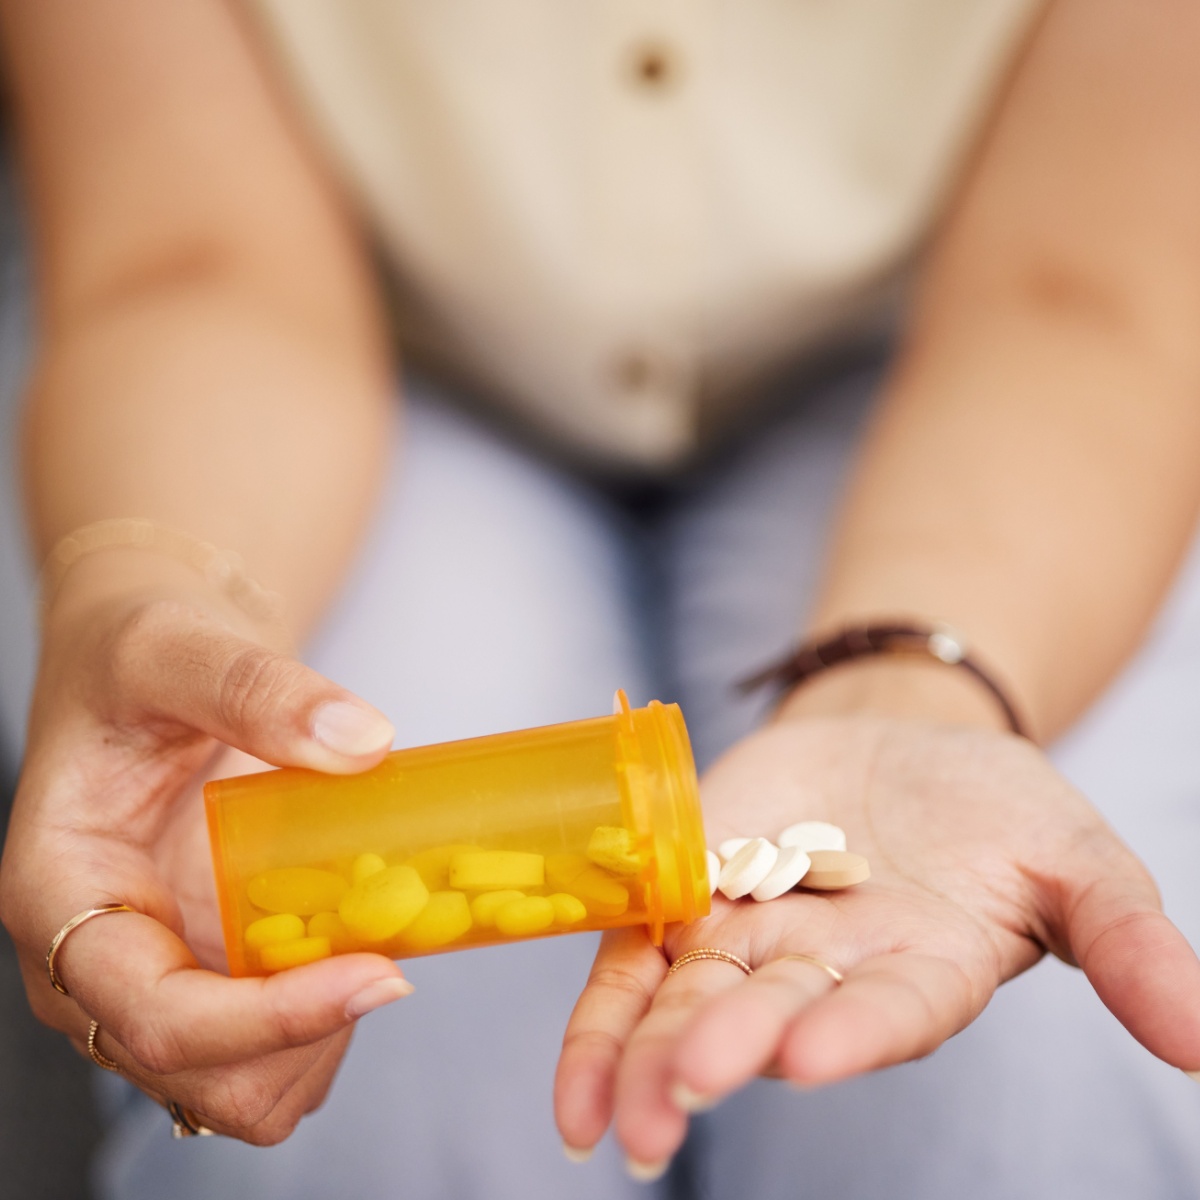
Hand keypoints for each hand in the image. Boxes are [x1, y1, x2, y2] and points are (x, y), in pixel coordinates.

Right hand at [0, 580, 409, 1144]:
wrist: (143, 663)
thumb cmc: (132, 656)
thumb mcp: (181, 647)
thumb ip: (258, 691)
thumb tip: (362, 741)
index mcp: (64, 896)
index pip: (155, 1017)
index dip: (270, 1020)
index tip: (377, 974)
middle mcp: (100, 963)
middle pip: (207, 1081)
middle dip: (309, 1039)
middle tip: (389, 948)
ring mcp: (159, 975)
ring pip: (249, 1086)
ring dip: (327, 1035)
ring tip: (369, 931)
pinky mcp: (210, 968)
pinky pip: (277, 1044)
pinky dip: (332, 1015)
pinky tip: (356, 932)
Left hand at [554, 713, 1199, 1172]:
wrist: (903, 744)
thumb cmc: (996, 808)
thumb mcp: (1075, 854)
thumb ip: (1126, 939)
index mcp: (922, 969)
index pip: (887, 1010)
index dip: (852, 1031)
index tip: (811, 1050)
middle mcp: (829, 969)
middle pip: (770, 1014)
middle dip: (724, 1049)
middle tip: (681, 1087)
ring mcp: (751, 936)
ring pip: (690, 1002)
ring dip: (647, 1052)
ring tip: (612, 1111)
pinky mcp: (691, 895)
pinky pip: (637, 963)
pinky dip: (604, 1020)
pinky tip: (574, 1089)